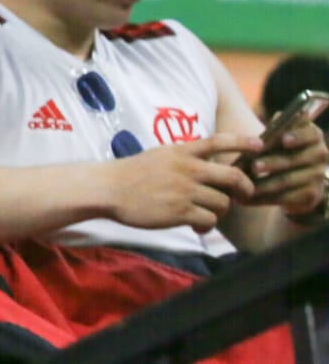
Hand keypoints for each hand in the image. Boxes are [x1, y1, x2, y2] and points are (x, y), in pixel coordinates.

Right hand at [103, 133, 259, 232]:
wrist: (109, 189)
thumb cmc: (133, 173)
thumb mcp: (160, 156)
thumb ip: (186, 160)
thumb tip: (212, 173)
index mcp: (181, 152)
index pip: (218, 141)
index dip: (243, 142)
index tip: (260, 144)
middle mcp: (186, 169)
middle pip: (233, 177)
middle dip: (246, 188)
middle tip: (245, 196)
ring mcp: (184, 190)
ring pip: (223, 203)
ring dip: (220, 211)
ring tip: (206, 215)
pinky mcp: (179, 212)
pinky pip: (209, 221)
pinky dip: (207, 226)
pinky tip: (196, 226)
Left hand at [246, 120, 328, 217]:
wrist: (292, 177)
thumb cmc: (277, 147)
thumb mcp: (276, 134)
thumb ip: (269, 124)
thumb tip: (256, 113)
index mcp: (312, 135)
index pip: (310, 134)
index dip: (298, 137)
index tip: (284, 140)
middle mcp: (319, 154)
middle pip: (293, 159)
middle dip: (272, 163)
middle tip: (254, 167)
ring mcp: (317, 175)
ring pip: (287, 180)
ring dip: (265, 184)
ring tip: (244, 185)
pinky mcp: (310, 194)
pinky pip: (285, 197)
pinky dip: (263, 199)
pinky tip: (245, 199)